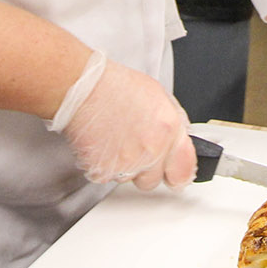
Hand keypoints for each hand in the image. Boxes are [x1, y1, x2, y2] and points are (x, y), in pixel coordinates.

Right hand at [48, 51, 195, 190]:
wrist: (82, 88)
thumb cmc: (115, 86)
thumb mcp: (158, 95)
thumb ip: (175, 122)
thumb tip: (182, 140)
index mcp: (168, 129)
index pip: (184, 172)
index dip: (178, 174)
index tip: (174, 173)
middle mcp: (150, 149)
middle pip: (153, 181)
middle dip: (146, 169)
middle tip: (135, 147)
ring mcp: (126, 163)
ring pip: (129, 180)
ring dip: (124, 167)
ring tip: (116, 140)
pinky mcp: (102, 171)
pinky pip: (107, 178)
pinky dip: (104, 166)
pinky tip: (103, 144)